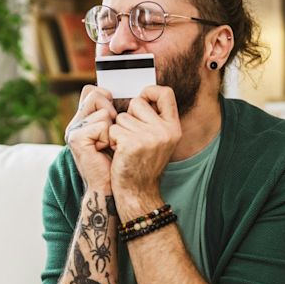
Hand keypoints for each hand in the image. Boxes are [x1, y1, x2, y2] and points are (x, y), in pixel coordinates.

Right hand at [64, 85, 117, 190]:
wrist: (109, 187)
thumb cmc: (116, 161)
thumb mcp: (115, 133)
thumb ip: (112, 114)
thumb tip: (116, 94)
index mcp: (82, 120)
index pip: (91, 91)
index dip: (105, 97)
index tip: (112, 115)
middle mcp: (75, 123)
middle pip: (96, 95)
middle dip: (111, 113)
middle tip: (110, 134)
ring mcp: (73, 130)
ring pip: (103, 111)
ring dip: (112, 128)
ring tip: (108, 145)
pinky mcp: (77, 138)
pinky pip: (102, 125)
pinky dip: (109, 138)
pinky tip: (104, 150)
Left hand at [108, 86, 181, 212]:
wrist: (138, 192)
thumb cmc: (144, 165)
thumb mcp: (160, 141)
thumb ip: (155, 120)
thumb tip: (142, 96)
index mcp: (173, 128)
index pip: (166, 93)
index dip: (150, 92)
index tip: (142, 100)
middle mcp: (164, 131)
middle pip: (137, 103)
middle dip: (128, 116)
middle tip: (130, 135)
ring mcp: (149, 137)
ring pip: (121, 117)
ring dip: (118, 131)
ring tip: (126, 147)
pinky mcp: (132, 144)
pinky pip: (113, 129)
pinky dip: (111, 140)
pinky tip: (119, 153)